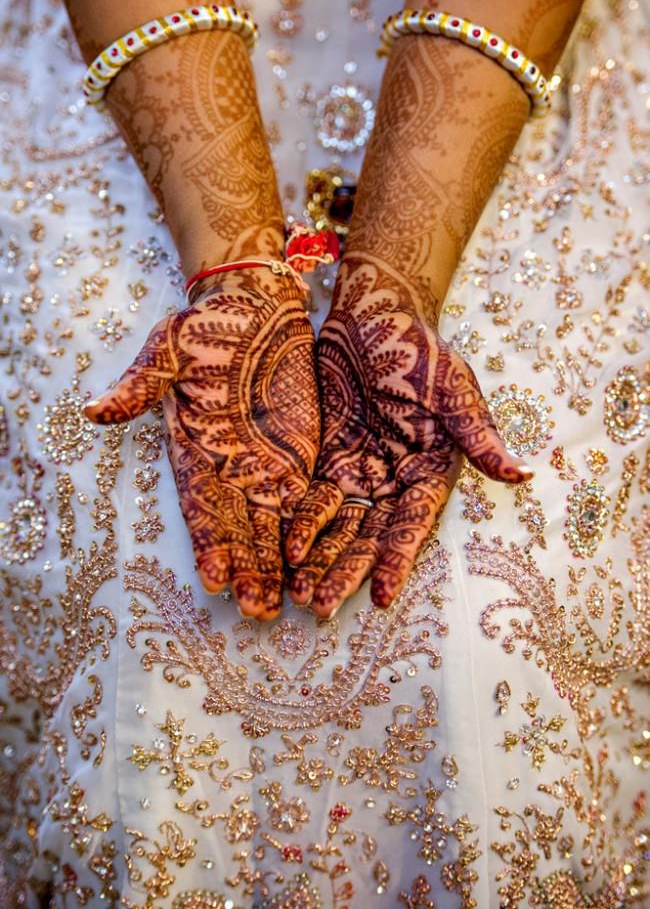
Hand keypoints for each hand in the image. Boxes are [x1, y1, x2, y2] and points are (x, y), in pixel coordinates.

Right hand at [85, 268, 318, 620]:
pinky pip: (304, 501)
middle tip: (256, 608)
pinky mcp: (299, 457)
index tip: (216, 575)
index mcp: (194, 451)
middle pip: (237, 527)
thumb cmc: (207, 326)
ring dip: (274, 565)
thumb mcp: (169, 349)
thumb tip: (95, 411)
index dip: (209, 539)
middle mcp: (228, 468)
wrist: (257, 308)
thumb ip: (141, 385)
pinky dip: (306, 534)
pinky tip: (312, 568)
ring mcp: (264, 466)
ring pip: (270, 526)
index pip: (200, 504)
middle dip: (246, 567)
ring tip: (281, 604)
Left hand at [285, 258, 531, 617]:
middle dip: (347, 571)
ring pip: (340, 527)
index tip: (380, 596)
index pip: (412, 524)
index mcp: (430, 471)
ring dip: (321, 558)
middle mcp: (395, 480)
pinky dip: (301, 523)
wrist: (371, 313)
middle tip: (323, 607)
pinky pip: (312, 498)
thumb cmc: (419, 347)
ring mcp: (359, 471)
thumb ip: (478, 434)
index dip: (397, 560)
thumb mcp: (453, 387)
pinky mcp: (327, 458)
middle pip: (370, 536)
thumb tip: (521, 474)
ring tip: (298, 594)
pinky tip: (284, 549)